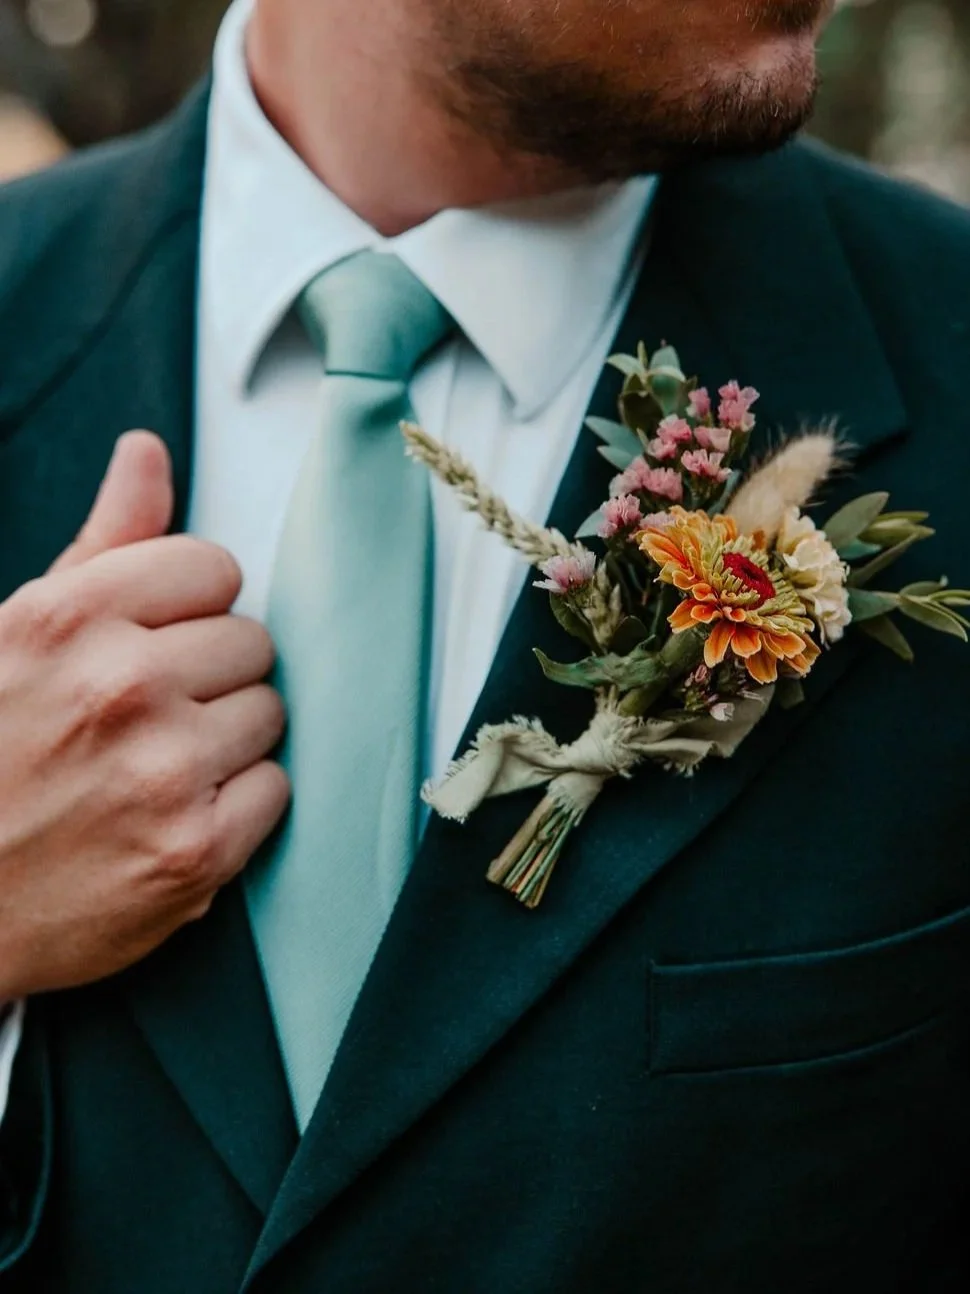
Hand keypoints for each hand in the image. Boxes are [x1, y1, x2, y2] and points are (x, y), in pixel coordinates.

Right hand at [0, 432, 289, 999]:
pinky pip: (277, 788)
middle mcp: (120, 686)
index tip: (154, 643)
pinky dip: (239, 806)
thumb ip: (102, 545)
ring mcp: (163, 771)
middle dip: (211, 676)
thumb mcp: (21, 634)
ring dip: (229, 740)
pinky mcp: (196, 850)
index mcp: (70, 618)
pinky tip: (178, 816)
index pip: (214, 569)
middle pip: (252, 641)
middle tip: (150, 717)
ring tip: (160, 768)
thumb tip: (147, 451)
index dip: (188, 610)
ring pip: (270, 712)